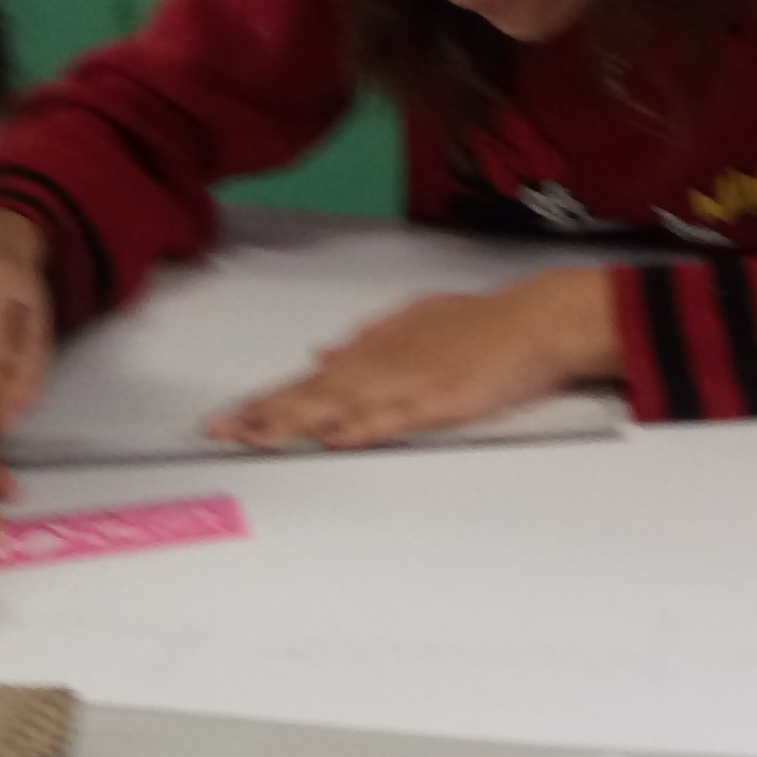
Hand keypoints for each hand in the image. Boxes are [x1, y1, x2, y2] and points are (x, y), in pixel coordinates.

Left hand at [210, 269, 616, 449]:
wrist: (538, 319)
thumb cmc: (483, 324)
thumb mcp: (417, 321)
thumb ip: (366, 340)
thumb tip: (321, 355)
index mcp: (374, 351)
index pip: (308, 382)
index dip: (266, 400)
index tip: (227, 417)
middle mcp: (382, 365)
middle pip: (311, 395)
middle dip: (262, 414)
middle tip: (218, 431)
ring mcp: (410, 382)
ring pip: (342, 406)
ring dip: (297, 423)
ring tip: (255, 437)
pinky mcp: (442, 400)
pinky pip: (395, 417)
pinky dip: (363, 427)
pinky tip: (334, 437)